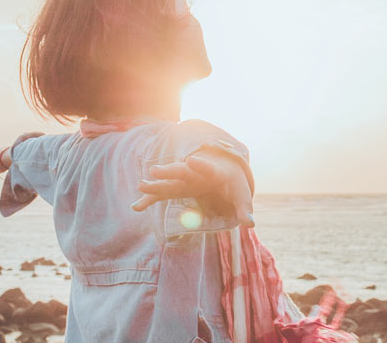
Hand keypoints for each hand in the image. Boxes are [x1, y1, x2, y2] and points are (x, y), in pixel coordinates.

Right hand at [133, 154, 254, 226]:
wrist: (223, 170)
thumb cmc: (233, 183)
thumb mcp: (241, 195)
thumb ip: (244, 209)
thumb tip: (250, 224)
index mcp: (214, 173)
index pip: (207, 168)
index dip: (201, 165)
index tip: (192, 161)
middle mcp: (196, 173)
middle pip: (181, 171)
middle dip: (169, 171)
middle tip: (154, 170)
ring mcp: (184, 180)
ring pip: (168, 181)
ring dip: (155, 184)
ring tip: (140, 185)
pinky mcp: (178, 188)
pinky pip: (162, 194)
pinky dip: (150, 199)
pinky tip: (136, 207)